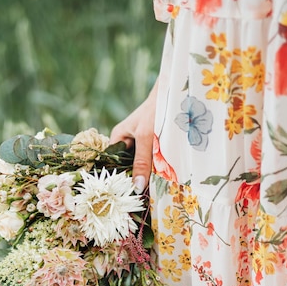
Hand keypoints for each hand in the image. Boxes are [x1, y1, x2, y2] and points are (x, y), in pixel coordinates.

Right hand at [109, 78, 158, 192]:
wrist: (174, 90)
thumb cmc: (155, 110)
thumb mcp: (146, 138)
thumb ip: (141, 162)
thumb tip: (136, 187)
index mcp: (118, 138)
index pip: (112, 163)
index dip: (117, 178)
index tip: (125, 193)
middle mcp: (127, 141)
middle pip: (127, 166)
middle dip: (134, 178)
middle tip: (141, 194)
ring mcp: (141, 142)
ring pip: (142, 164)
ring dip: (148, 173)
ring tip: (152, 188)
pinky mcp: (154, 143)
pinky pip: (153, 160)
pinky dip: (157, 167)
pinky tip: (162, 177)